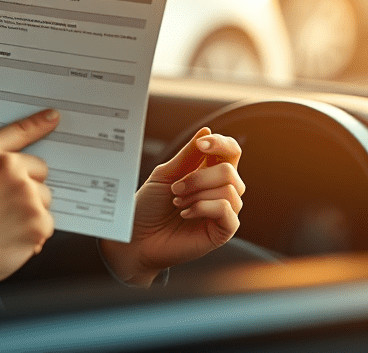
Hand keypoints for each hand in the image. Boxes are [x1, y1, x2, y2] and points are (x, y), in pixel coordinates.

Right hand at [0, 108, 59, 281]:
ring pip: (42, 198)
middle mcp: (8, 168)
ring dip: (30, 209)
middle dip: (28, 183)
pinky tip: (10, 239)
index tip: (53, 117)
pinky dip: (32, 233)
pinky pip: (44, 224)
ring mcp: (26, 195)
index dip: (38, 123)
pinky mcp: (38, 222)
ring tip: (4, 224)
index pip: (17, 132)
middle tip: (7, 202)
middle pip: (38, 170)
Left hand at [100, 127, 243, 286]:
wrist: (137, 237)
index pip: (230, 152)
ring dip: (197, 193)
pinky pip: (227, 210)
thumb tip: (207, 130)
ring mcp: (224, 211)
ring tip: (177, 203)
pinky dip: (203, 207)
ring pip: (229, 189)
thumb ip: (187, 155)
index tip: (201, 144)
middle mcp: (220, 190)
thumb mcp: (165, 174)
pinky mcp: (224, 231)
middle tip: (175, 188)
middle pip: (229, 170)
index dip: (220, 143)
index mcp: (208, 172)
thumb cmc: (149, 206)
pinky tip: (185, 213)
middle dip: (198, 176)